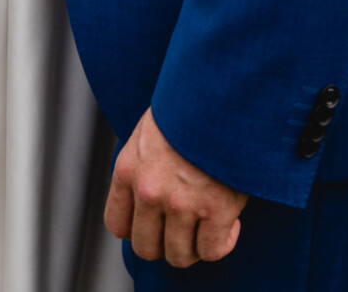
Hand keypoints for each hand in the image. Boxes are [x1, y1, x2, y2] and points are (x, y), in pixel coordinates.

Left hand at [106, 107, 246, 268]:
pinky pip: (211, 250)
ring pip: (179, 255)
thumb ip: (144, 165)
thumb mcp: (151, 130)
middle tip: (185, 227)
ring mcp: (181, 203)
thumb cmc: (189, 106)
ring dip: (195, 246)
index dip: (138, 229)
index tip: (156, 222)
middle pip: (146, 247)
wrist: (222, 91)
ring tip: (208, 224)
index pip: (117, 224)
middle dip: (166, 243)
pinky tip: (230, 222)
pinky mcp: (215, 209)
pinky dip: (222, 243)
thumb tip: (149, 193)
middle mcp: (149, 191)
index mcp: (128, 169)